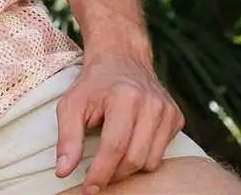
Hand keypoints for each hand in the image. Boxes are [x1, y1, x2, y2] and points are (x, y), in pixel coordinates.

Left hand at [54, 55, 184, 194]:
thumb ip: (67, 137)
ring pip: (151, 161)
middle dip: (114, 173)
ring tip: (112, 157)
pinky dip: (144, 156)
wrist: (120, 58)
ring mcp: (167, 110)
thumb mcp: (71, 104)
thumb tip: (63, 171)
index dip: (100, 172)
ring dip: (129, 168)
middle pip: (134, 158)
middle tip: (98, 175)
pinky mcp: (176, 117)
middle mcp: (151, 103)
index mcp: (124, 97)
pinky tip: (130, 143)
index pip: (114, 147)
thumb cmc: (93, 84)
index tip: (89, 188)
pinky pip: (162, 153)